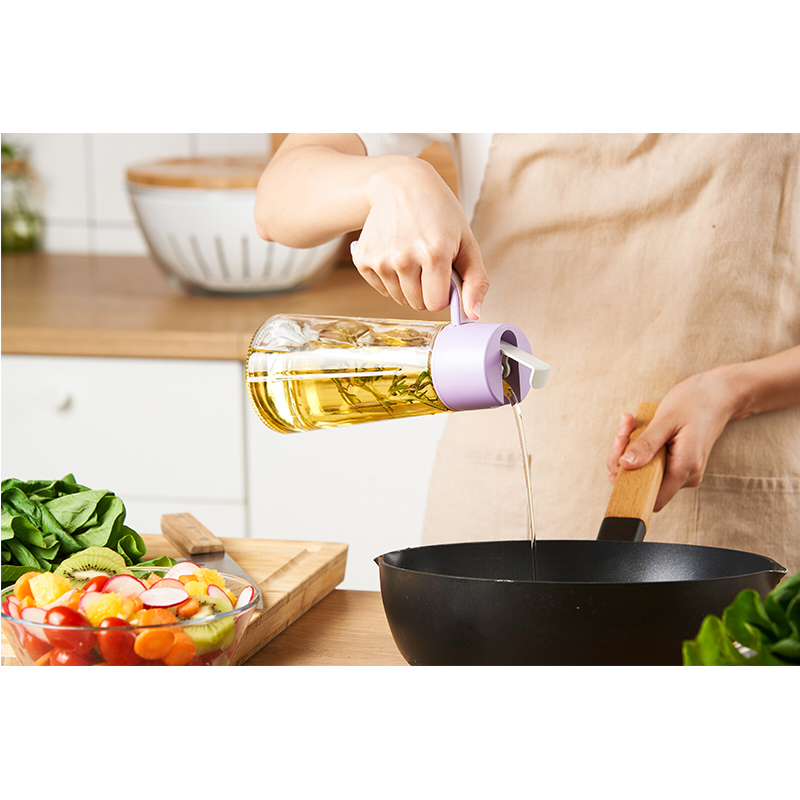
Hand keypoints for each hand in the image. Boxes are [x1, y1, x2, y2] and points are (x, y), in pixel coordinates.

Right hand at [351, 156, 488, 319]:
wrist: (401, 184)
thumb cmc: (440, 213)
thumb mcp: (467, 242)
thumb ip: (476, 281)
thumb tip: (473, 316)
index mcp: (434, 254)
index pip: (436, 304)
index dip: (443, 294)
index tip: (444, 276)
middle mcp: (404, 258)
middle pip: (417, 304)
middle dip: (426, 290)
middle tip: (428, 262)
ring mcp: (380, 259)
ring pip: (399, 299)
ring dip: (409, 285)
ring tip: (413, 255)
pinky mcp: (363, 260)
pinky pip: (382, 289)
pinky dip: (391, 279)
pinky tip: (396, 254)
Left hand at [607, 369, 739, 511]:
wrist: (718, 395)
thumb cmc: (694, 403)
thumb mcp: (666, 420)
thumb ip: (646, 445)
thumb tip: (625, 465)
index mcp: (684, 468)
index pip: (651, 498)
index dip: (628, 484)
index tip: (618, 459)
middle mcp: (685, 476)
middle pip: (642, 482)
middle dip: (624, 457)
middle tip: (624, 429)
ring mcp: (682, 471)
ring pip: (643, 470)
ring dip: (630, 448)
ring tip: (630, 422)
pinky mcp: (677, 463)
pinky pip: (650, 461)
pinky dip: (639, 446)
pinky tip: (636, 424)